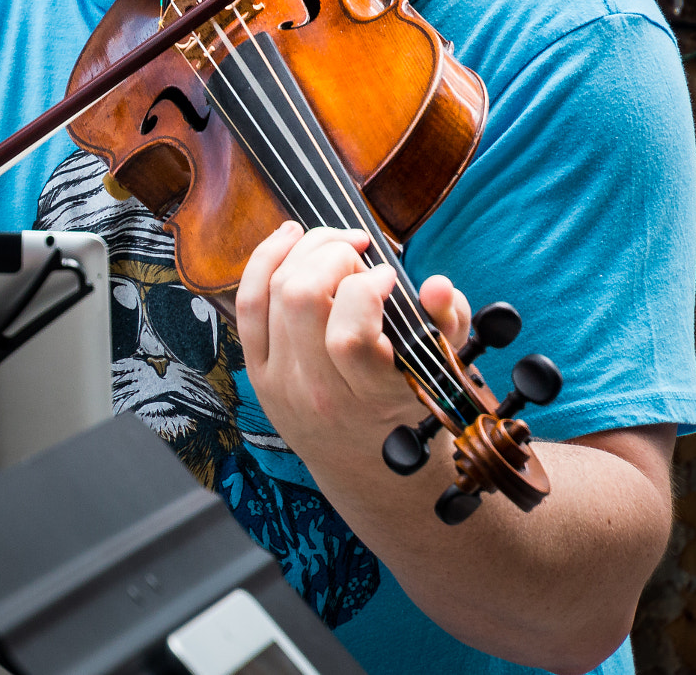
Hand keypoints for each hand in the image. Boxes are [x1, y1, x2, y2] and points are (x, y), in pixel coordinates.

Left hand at [236, 222, 471, 465]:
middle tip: (359, 253)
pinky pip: (247, 302)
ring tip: (335, 242)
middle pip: (301, 299)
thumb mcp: (440, 367)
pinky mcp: (254, 368)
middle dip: (332, 255)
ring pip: (273, 291)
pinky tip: (290, 237)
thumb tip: (436, 284)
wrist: (359, 457)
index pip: (348, 335)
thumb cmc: (403, 400)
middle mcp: (316, 391)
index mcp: (367, 395)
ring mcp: (278, 379)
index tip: (387, 276)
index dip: (366, 288)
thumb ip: (448, 323)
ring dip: (305, 249)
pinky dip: (265, 259)